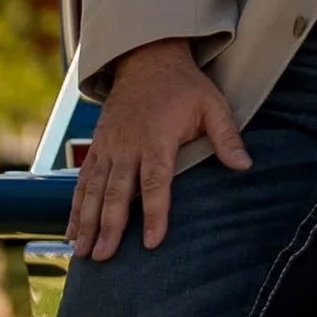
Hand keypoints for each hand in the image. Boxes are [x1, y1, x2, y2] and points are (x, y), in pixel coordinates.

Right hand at [66, 37, 248, 257]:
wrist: (147, 59)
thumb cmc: (184, 86)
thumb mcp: (212, 104)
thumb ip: (226, 136)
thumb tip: (245, 165)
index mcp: (157, 138)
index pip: (155, 182)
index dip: (153, 212)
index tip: (150, 241)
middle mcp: (128, 145)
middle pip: (117, 191)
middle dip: (108, 226)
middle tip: (101, 257)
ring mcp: (108, 146)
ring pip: (94, 189)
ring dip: (86, 222)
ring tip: (80, 252)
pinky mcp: (97, 146)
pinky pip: (82, 179)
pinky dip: (75, 206)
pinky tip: (71, 231)